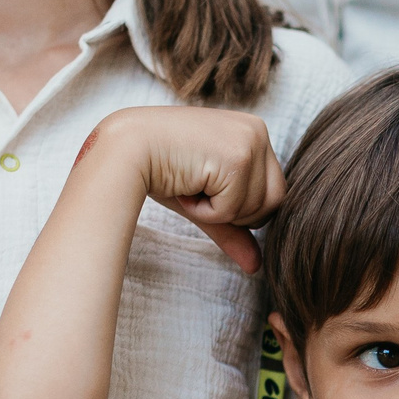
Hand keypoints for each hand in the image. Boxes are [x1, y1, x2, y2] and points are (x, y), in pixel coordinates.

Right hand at [86, 106, 283, 272]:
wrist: (124, 149)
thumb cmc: (161, 168)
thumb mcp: (206, 200)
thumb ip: (235, 228)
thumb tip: (257, 266)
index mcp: (254, 133)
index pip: (273, 192)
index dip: (238, 205)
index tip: (204, 186)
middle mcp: (258, 132)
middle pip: (274, 203)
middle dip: (234, 211)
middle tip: (198, 188)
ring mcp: (250, 142)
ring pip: (256, 209)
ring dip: (218, 211)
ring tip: (190, 184)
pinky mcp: (238, 158)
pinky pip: (234, 209)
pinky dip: (206, 210)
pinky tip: (185, 185)